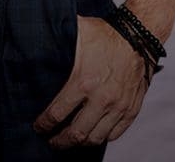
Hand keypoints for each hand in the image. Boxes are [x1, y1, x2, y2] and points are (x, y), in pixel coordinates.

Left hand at [33, 15, 149, 148]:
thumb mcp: (76, 32)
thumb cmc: (105, 34)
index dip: (45, 124)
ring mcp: (118, 107)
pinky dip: (101, 138)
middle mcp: (101, 99)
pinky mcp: (130, 110)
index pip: (58, 113)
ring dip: (80, 143)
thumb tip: (37, 30)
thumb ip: (55, 34)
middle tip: (51, 142)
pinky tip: (91, 134)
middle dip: (60, 141)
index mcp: (83, 82)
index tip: (38, 128)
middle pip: (76, 133)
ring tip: (70, 141)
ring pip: (96, 138)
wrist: (138, 38)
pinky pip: (114, 134)